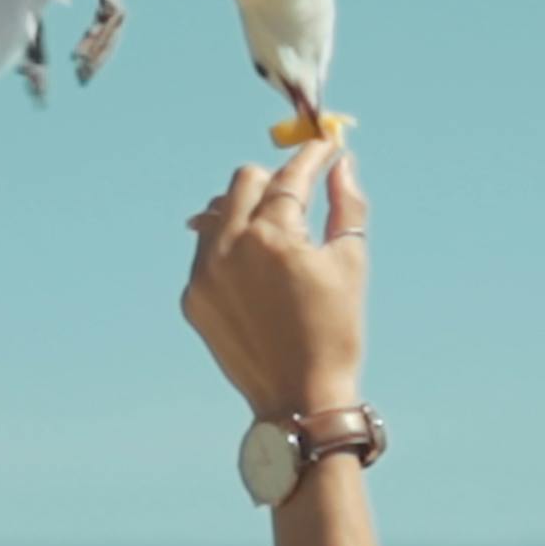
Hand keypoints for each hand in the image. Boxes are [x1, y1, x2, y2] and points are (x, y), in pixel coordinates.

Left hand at [181, 139, 369, 420]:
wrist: (299, 398)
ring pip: (218, 213)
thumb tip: (343, 164)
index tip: (325, 146)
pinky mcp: (194, 299)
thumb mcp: (350, 263)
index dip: (312, 157)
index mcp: (272, 236)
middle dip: (275, 179)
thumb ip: (347, 205)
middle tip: (301, 193)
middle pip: (244, 180)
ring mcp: (204, 274)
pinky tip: (254, 267)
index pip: (290, 176)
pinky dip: (230, 247)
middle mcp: (229, 247)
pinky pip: (207, 252)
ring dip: (247, 210)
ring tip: (276, 231)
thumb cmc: (335, 332)